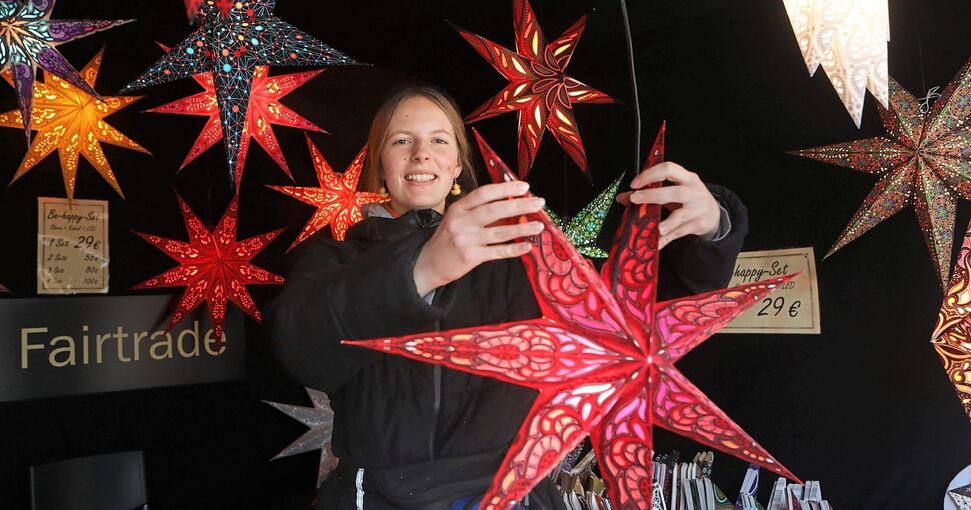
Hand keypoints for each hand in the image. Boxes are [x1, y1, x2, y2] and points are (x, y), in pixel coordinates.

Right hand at [414, 181, 545, 295]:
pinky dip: (514, 249)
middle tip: (538, 203)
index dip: (505, 189)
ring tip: (539, 225)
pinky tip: (527, 246)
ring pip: (500, 232)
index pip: (484, 193)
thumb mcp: (457, 218)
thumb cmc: (447, 239)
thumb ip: (478, 211)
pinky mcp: (471, 257)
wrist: (428, 264)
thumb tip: (509, 204)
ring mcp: (466, 240)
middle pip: (495, 210)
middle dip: (520, 206)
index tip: (524, 187)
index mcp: (458, 208)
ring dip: (522, 228)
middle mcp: (461, 222)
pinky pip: (498, 251)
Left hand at [616, 162, 719, 248]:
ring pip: (680, 216)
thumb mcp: (673, 190)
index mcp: (687, 178)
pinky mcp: (697, 225)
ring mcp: (697, 209)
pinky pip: (679, 233)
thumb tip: (623, 197)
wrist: (714, 214)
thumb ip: (650, 192)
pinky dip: (666, 239)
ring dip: (667, 222)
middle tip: (634, 199)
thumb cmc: (689, 199)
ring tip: (656, 228)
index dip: (650, 175)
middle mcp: (694, 191)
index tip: (634, 184)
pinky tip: (656, 243)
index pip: (668, 169)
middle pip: (674, 192)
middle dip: (652, 195)